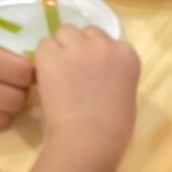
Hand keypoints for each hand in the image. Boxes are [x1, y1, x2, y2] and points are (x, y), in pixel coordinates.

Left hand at [35, 26, 139, 156]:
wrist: (90, 139)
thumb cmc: (113, 130)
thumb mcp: (125, 94)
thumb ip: (114, 75)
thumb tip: (96, 75)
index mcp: (127, 54)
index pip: (107, 41)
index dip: (97, 57)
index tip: (92, 74)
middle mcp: (104, 44)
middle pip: (86, 32)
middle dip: (80, 47)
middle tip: (73, 72)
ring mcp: (78, 47)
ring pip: (65, 32)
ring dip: (61, 48)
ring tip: (58, 72)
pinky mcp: (53, 54)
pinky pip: (45, 45)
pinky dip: (44, 59)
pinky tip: (46, 78)